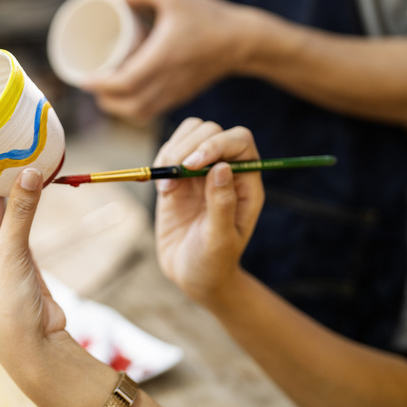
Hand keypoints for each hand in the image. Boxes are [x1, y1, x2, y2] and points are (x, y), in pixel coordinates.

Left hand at [0, 167, 65, 352]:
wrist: (32, 342)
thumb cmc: (6, 305)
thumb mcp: (11, 252)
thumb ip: (21, 210)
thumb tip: (32, 171)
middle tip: (1, 137)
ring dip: (6, 182)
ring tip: (18, 150)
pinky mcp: (13, 250)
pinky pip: (15, 215)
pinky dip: (22, 198)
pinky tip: (32, 177)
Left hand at [84, 0, 255, 120]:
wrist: (241, 40)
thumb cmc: (207, 16)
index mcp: (162, 59)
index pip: (123, 83)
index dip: (99, 85)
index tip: (83, 79)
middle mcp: (167, 81)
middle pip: (126, 104)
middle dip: (103, 98)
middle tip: (90, 83)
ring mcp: (174, 93)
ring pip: (138, 112)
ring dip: (117, 107)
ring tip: (104, 92)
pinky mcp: (180, 97)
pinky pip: (151, 112)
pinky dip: (132, 110)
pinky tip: (125, 98)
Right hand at [153, 118, 263, 303]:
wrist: (193, 276)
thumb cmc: (213, 262)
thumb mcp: (220, 239)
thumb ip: (222, 203)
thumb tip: (223, 167)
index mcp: (246, 182)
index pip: (239, 141)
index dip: (216, 143)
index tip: (193, 164)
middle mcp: (225, 170)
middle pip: (210, 130)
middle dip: (189, 146)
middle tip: (174, 175)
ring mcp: (199, 172)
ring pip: (189, 134)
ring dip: (172, 151)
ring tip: (167, 185)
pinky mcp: (177, 178)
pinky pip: (168, 153)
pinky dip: (160, 163)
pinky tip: (163, 191)